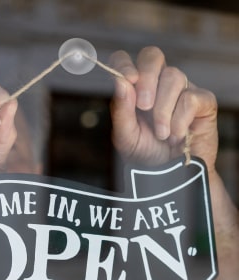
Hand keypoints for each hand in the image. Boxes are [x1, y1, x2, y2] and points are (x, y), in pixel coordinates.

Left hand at [109, 46, 217, 172]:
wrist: (171, 178)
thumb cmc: (147, 155)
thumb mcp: (126, 137)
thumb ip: (121, 111)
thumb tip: (121, 82)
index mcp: (135, 90)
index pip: (126, 60)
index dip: (125, 64)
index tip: (127, 81)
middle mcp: (158, 85)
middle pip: (152, 56)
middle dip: (147, 79)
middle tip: (144, 107)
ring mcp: (182, 90)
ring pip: (173, 77)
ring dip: (163, 111)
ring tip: (161, 135)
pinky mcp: (203, 102)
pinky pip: (191, 98)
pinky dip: (180, 120)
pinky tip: (177, 136)